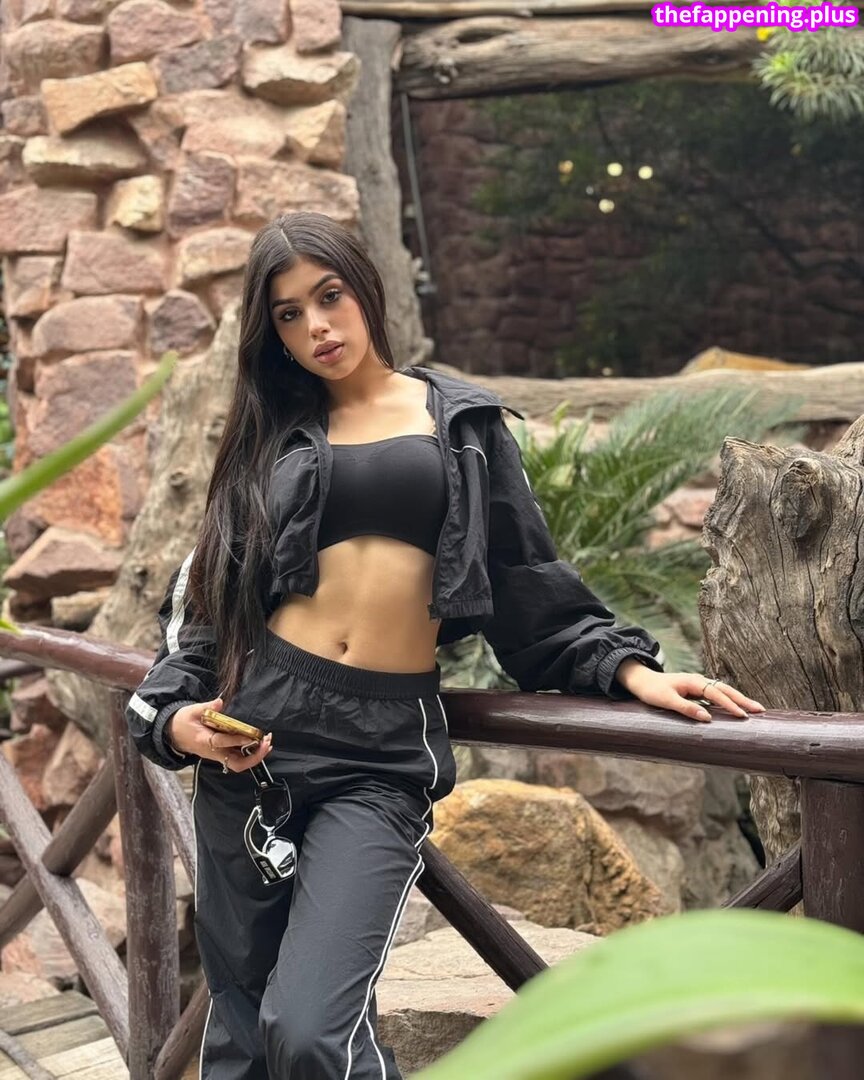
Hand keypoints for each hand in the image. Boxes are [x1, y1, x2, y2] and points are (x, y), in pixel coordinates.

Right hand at [166, 696, 273, 770]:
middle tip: (265, 744)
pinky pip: (238, 759)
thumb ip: (206, 707)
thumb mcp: (192, 711)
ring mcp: (218, 755)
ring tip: (267, 743)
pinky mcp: (222, 754)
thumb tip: (220, 702)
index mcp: (203, 741)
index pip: (221, 742)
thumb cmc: (183, 722)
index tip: (250, 735)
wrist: (173, 734)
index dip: (236, 740)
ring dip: (255, 756)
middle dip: (253, 757)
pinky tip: (260, 744)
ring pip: (239, 764)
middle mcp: (213, 752)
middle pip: (235, 763)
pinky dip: (251, 754)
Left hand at [614, 660, 766, 722]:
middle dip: (743, 700)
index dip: (730, 705)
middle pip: (726, 690)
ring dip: (738, 699)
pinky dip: (729, 700)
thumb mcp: (666, 701)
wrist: (641, 681)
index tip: (743, 715)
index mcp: (693, 682)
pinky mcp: (697, 690)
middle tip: (760, 710)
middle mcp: (699, 681)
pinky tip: (736, 708)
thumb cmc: (652, 691)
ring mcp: (699, 685)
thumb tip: (707, 718)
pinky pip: (717, 694)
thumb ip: (686, 708)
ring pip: (723, 691)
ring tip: (754, 709)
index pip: (717, 694)